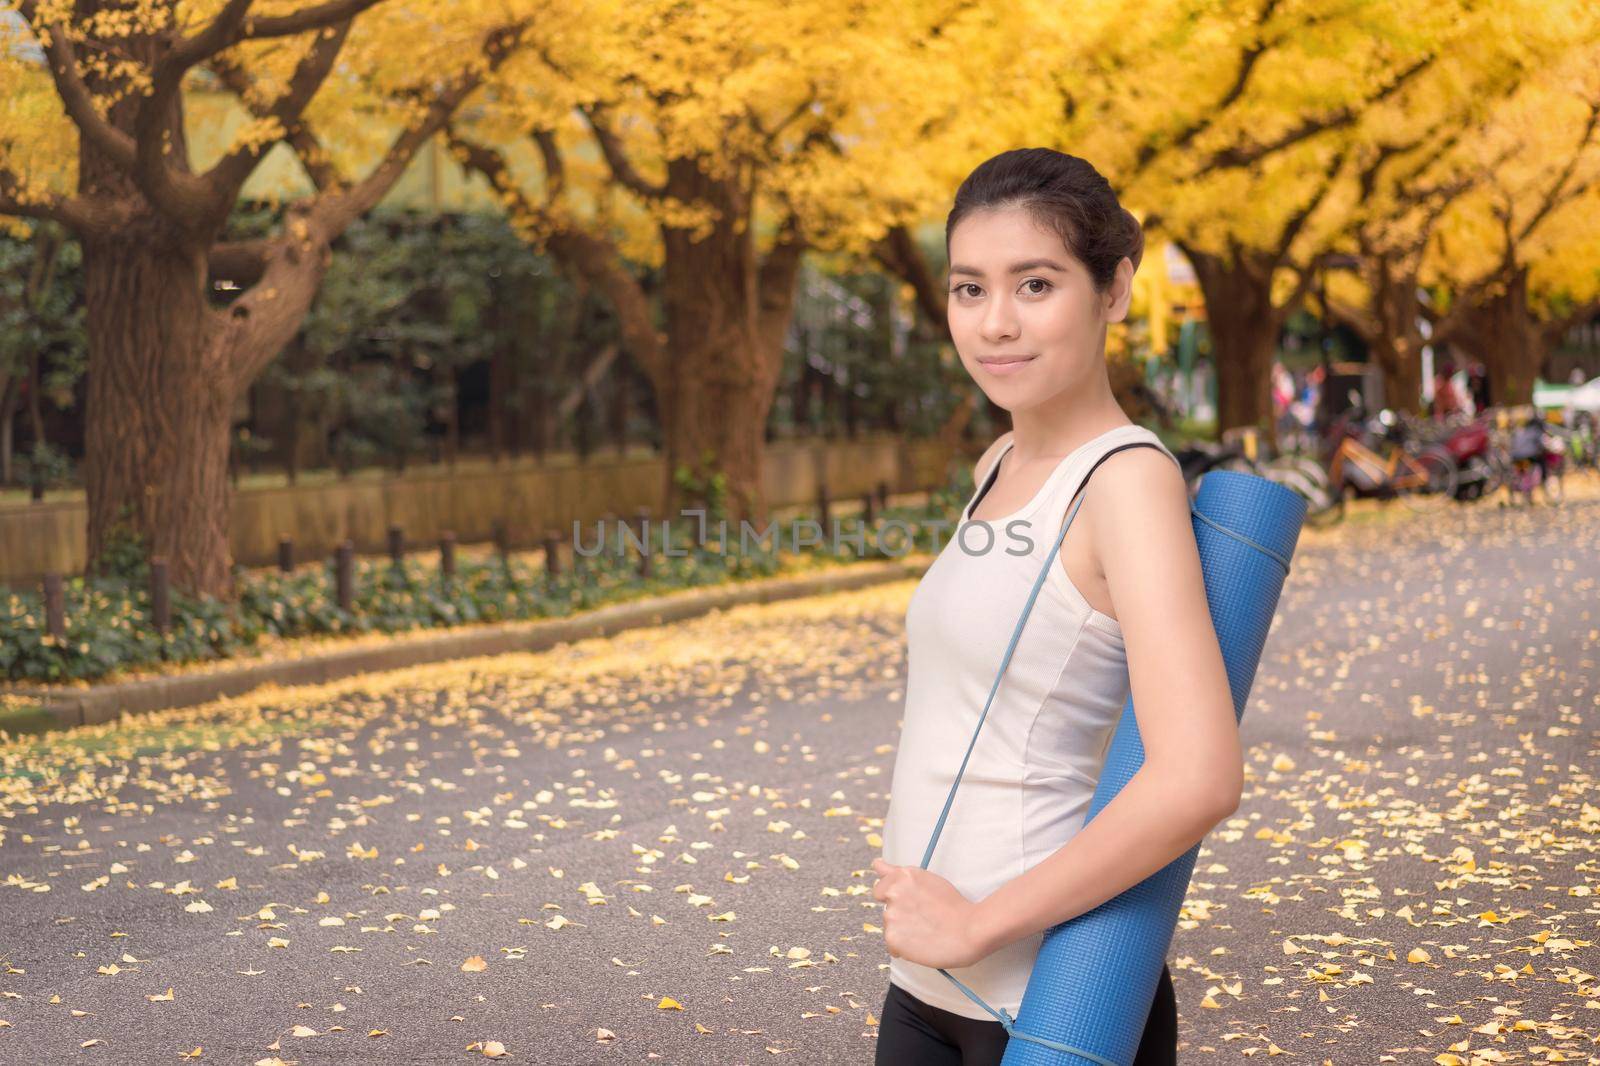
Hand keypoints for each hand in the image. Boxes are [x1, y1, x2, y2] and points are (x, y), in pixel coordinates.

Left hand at [871, 857, 991, 969]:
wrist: (970, 931)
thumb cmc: (954, 906)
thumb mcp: (927, 879)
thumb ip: (897, 873)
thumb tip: (876, 864)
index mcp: (902, 875)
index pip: (880, 888)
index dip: (895, 899)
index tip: (909, 905)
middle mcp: (893, 892)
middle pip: (886, 910)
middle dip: (901, 916)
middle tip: (925, 920)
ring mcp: (891, 915)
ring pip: (890, 928)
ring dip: (903, 931)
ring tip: (927, 932)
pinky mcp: (892, 937)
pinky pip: (892, 946)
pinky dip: (904, 948)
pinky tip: (922, 944)